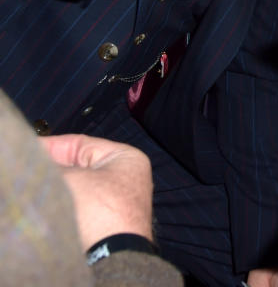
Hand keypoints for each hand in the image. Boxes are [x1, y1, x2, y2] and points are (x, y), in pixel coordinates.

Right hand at [40, 134, 153, 250]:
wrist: (108, 258)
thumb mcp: (71, 180)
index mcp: (125, 159)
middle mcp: (124, 179)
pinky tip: (44, 206)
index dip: (52, 146)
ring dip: (54, 189)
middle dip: (52, 170)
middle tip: (27, 170)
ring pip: (75, 189)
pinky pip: (76, 208)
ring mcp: (114, 204)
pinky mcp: (103, 225)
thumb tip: (37, 163)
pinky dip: (60, 206)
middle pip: (78, 168)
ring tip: (33, 188)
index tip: (29, 150)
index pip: (81, 145)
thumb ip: (52, 168)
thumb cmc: (100, 213)